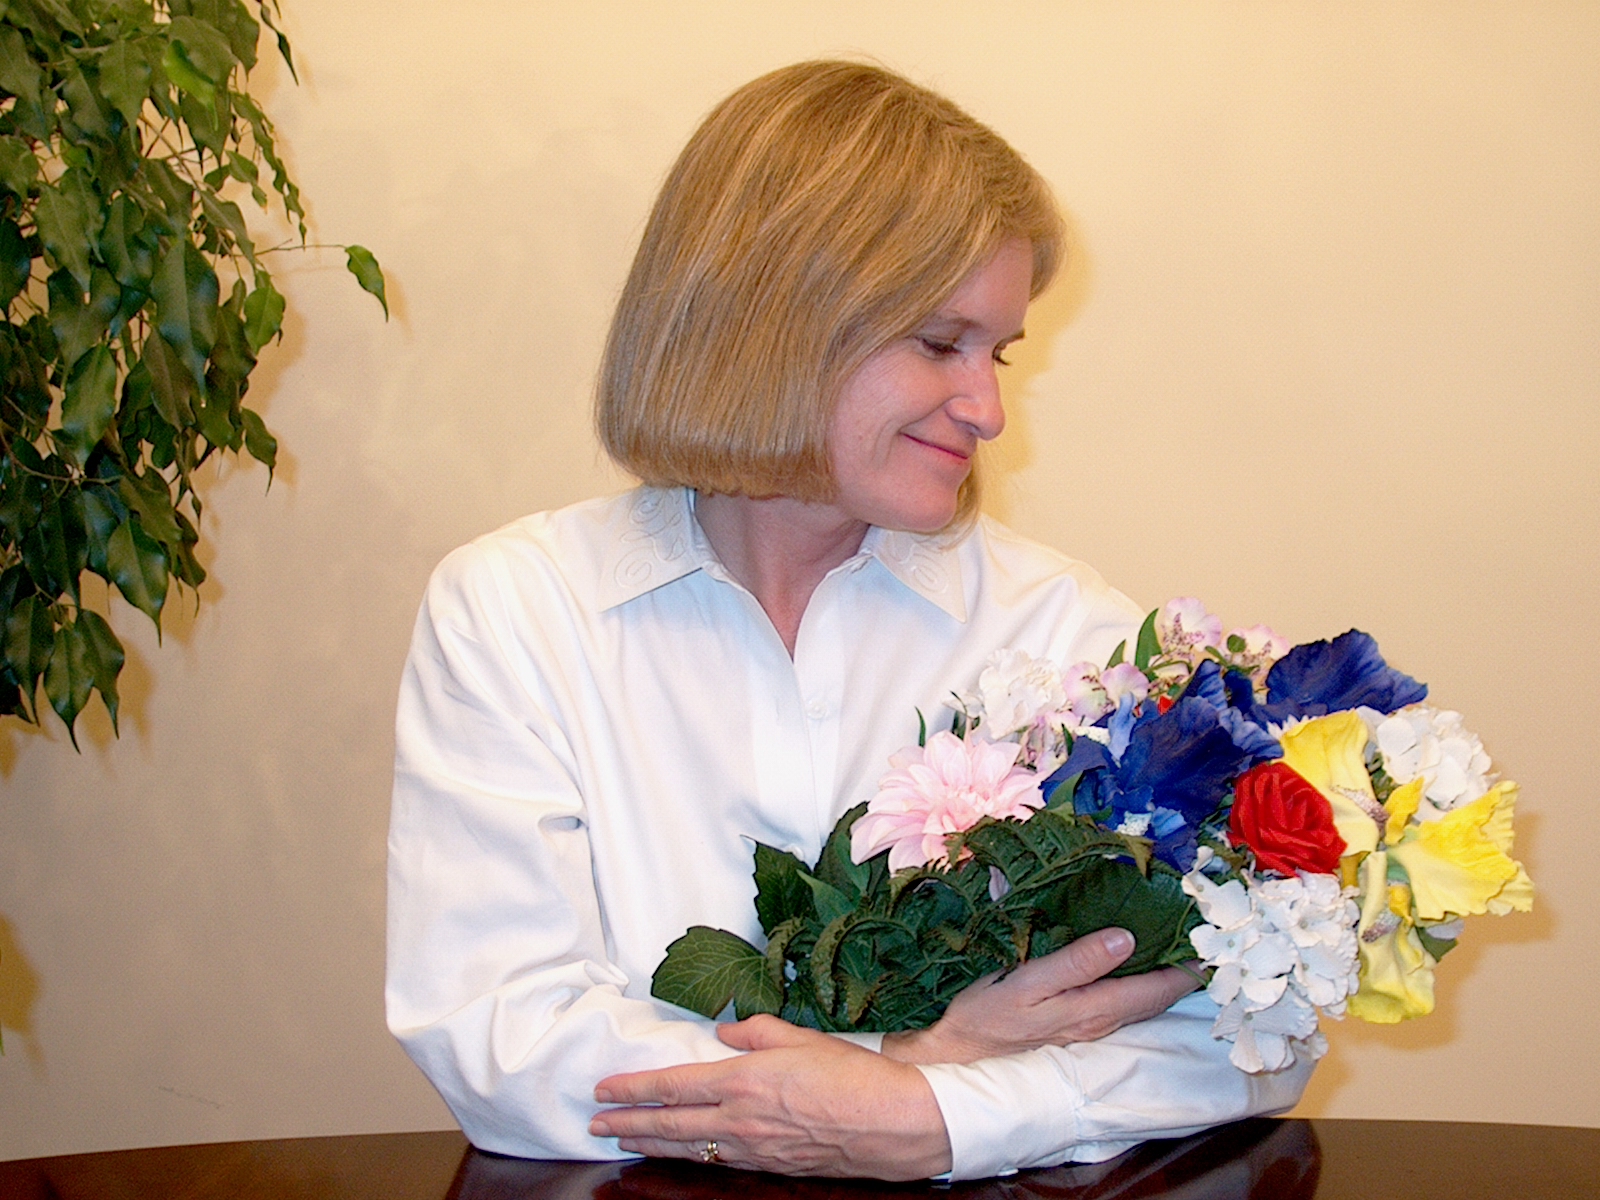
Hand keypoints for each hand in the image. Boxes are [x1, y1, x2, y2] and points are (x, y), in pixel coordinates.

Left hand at [588, 1014, 950, 1178]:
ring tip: (623, 1140)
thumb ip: (756, 1031)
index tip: (603, 1089)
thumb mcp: (802, 1038)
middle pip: (669, 1123)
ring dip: (651, 1143)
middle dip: (627, 1123)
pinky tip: (680, 1153)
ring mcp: (752, 1149)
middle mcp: (740, 1120)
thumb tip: (725, 1030)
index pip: (673, 1086)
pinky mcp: (769, 1167)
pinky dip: (690, 1156)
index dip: (633, 1089)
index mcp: (744, 1081)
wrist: (892, 1125)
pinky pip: (717, 1162)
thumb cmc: (853, 1077)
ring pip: (688, 1148)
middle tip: (594, 1123)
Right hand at [880, 928, 1199, 1065]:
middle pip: (1159, 996)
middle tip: (1202, 930)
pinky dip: (1138, 981)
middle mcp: (1102, 1022)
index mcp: (1096, 1008)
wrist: (960, 1057)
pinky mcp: (1077, 1026)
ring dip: (1163, 973)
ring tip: (1178, 939)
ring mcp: (1091, 1027)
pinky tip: (1135, 961)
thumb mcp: (1027, 982)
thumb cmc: (988, 1014)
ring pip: (1142, 1000)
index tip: (1209, 930)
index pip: (1161, 987)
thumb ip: (1077, 962)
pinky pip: (1122, 1002)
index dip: (1190, 963)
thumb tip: (1127, 937)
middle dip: (1183, 966)